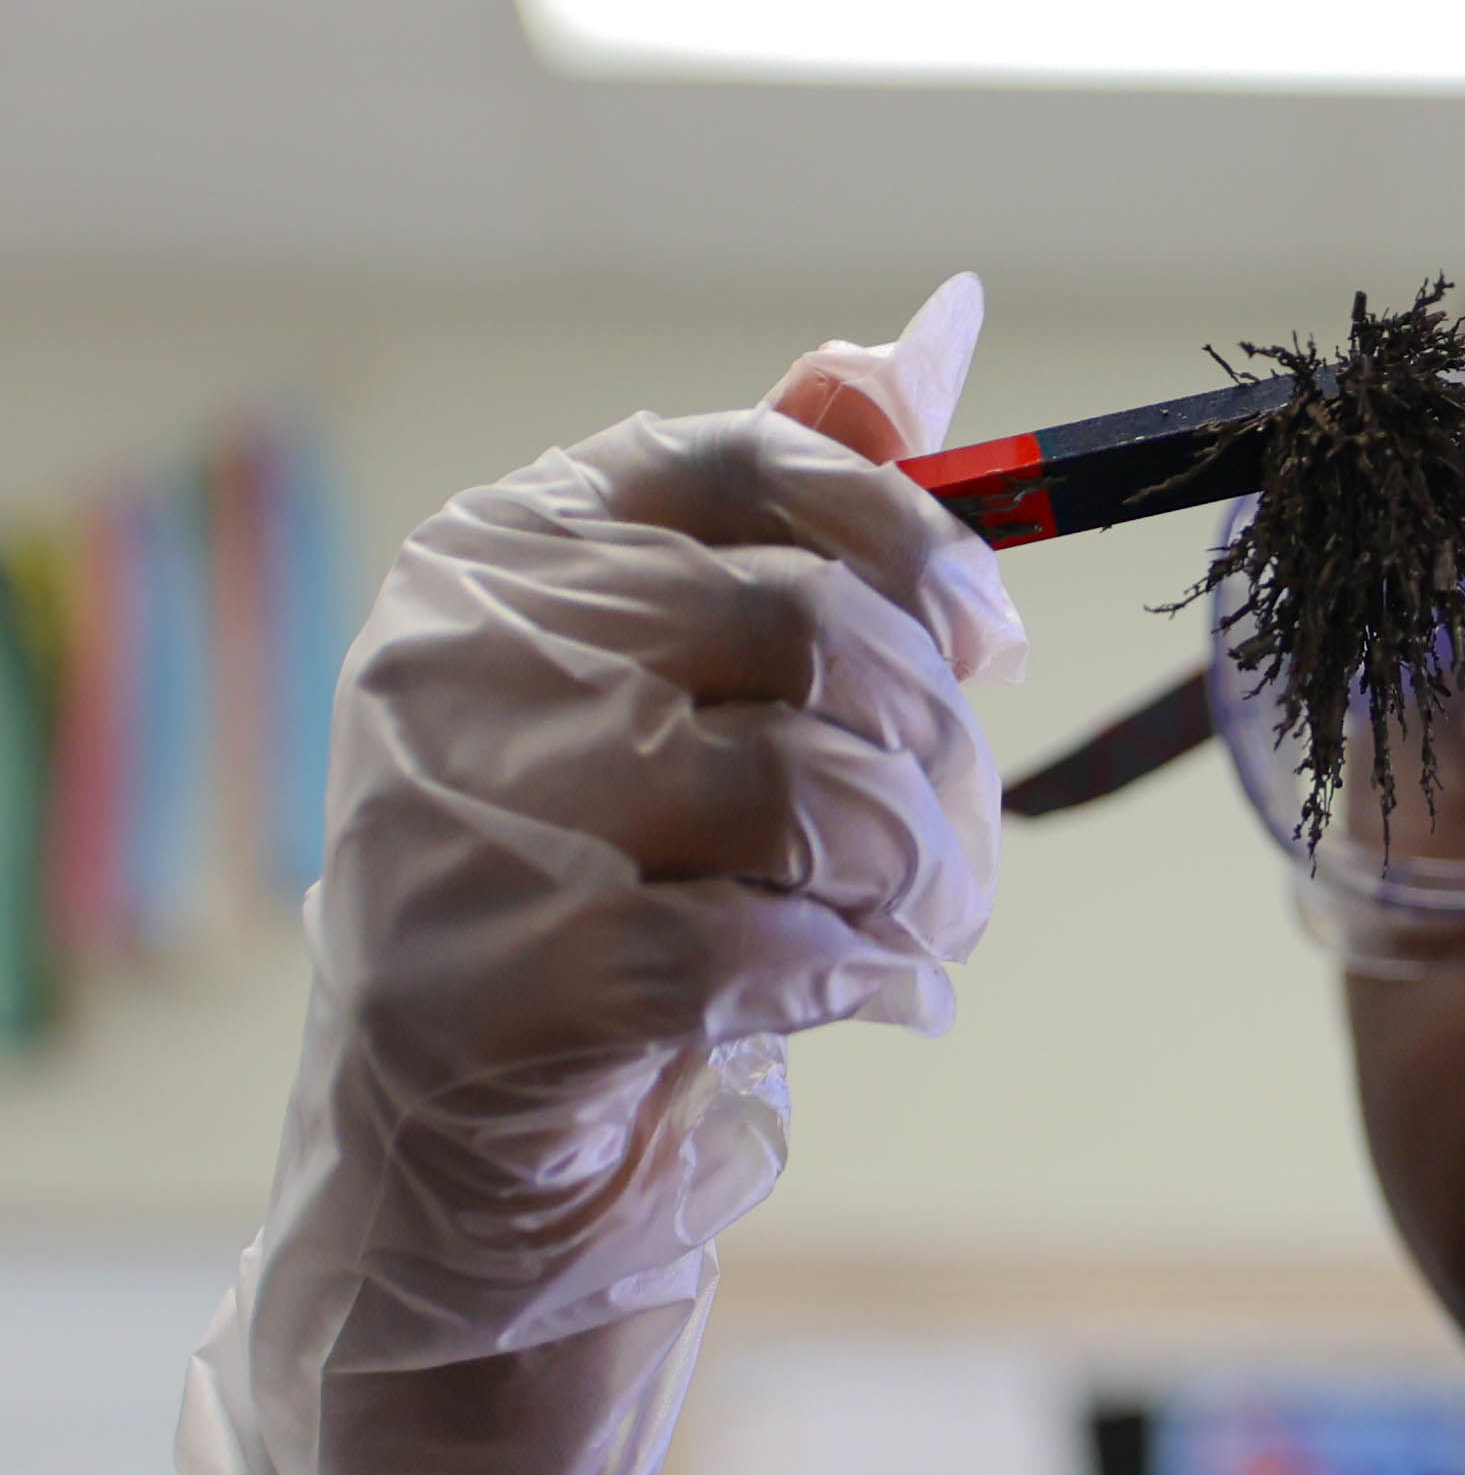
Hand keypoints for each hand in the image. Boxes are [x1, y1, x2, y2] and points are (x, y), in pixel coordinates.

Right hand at [179, 277, 1023, 1474]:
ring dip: (921, 877)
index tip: (989, 642)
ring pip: (809, 790)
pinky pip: (768, 946)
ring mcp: (465, 812)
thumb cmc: (621, 884)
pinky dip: (866, 982)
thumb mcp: (706, 676)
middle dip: (943, 751)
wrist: (477, 1154)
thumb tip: (938, 321)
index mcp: (518, 542)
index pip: (760, 461)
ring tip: (915, 930)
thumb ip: (805, 502)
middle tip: (951, 844)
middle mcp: (468, 649)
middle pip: (817, 632)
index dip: (920, 547)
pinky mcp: (498, 980)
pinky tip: (873, 1005)